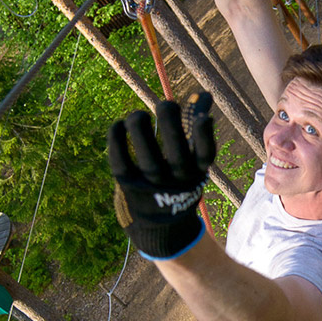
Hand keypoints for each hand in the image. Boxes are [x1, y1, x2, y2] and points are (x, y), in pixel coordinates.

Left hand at [107, 92, 214, 259]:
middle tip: (167, 104)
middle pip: (176, 155)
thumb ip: (195, 127)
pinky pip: (120, 162)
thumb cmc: (178, 179)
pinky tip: (119, 124)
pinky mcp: (128, 186)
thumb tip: (203, 93)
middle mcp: (176, 181)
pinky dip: (116, 141)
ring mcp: (152, 186)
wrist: (160, 226)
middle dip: (170, 125)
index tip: (202, 116)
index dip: (205, 136)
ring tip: (139, 115)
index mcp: (196, 172)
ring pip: (147, 158)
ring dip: (141, 130)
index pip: (205, 155)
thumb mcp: (193, 160)